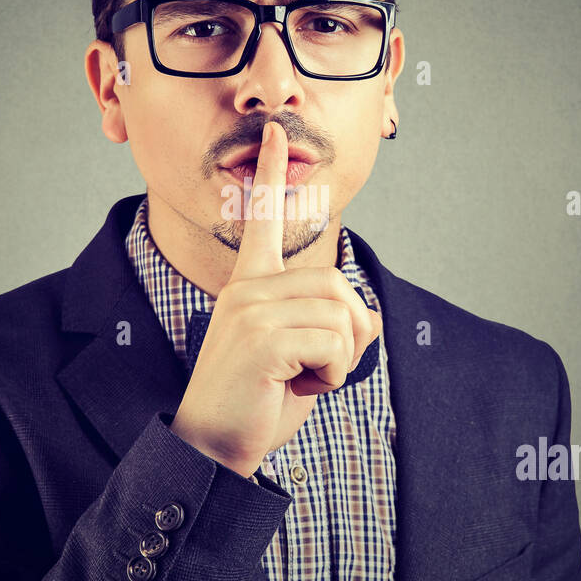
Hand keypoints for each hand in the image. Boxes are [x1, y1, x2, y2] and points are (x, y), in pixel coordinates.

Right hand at [171, 121, 382, 477]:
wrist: (211, 448)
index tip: (278, 132)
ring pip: (341, 314)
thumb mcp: (297, 357)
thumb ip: (325, 326)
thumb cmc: (255, 403)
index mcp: (249, 285)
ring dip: (340, 359)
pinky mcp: (262, 338)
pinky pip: (333, 343)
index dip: (273, 174)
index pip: (263, 219)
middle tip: (316, 370)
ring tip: (302, 379)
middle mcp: (247, 289)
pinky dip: (331, 375)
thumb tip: (369, 316)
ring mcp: (250, 310)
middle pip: (339, 285)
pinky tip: (297, 389)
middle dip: (349, 335)